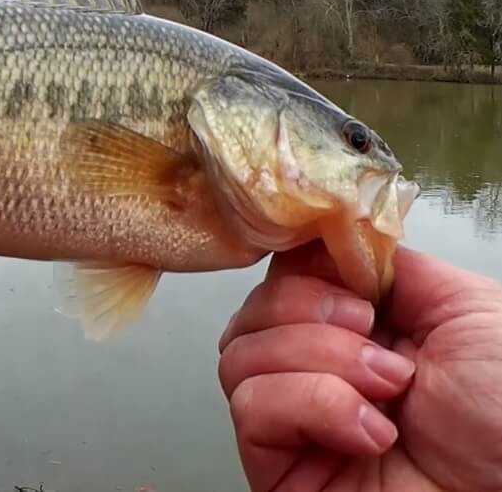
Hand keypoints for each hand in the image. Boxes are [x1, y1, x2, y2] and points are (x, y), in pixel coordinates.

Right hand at [217, 240, 501, 490]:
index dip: (304, 267)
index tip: (351, 282)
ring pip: (240, 353)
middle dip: (312, 313)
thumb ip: (391, 266)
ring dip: (320, 361)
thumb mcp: (465, 308)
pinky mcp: (276, 465)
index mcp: (361, 328)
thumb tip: (329, 240)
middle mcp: (318, 368)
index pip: (286, 274)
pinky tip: (369, 434)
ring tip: (385, 393)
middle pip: (253, 308)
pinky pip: (251, 407)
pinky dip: (313, 407)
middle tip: (379, 344)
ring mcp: (294, 418)